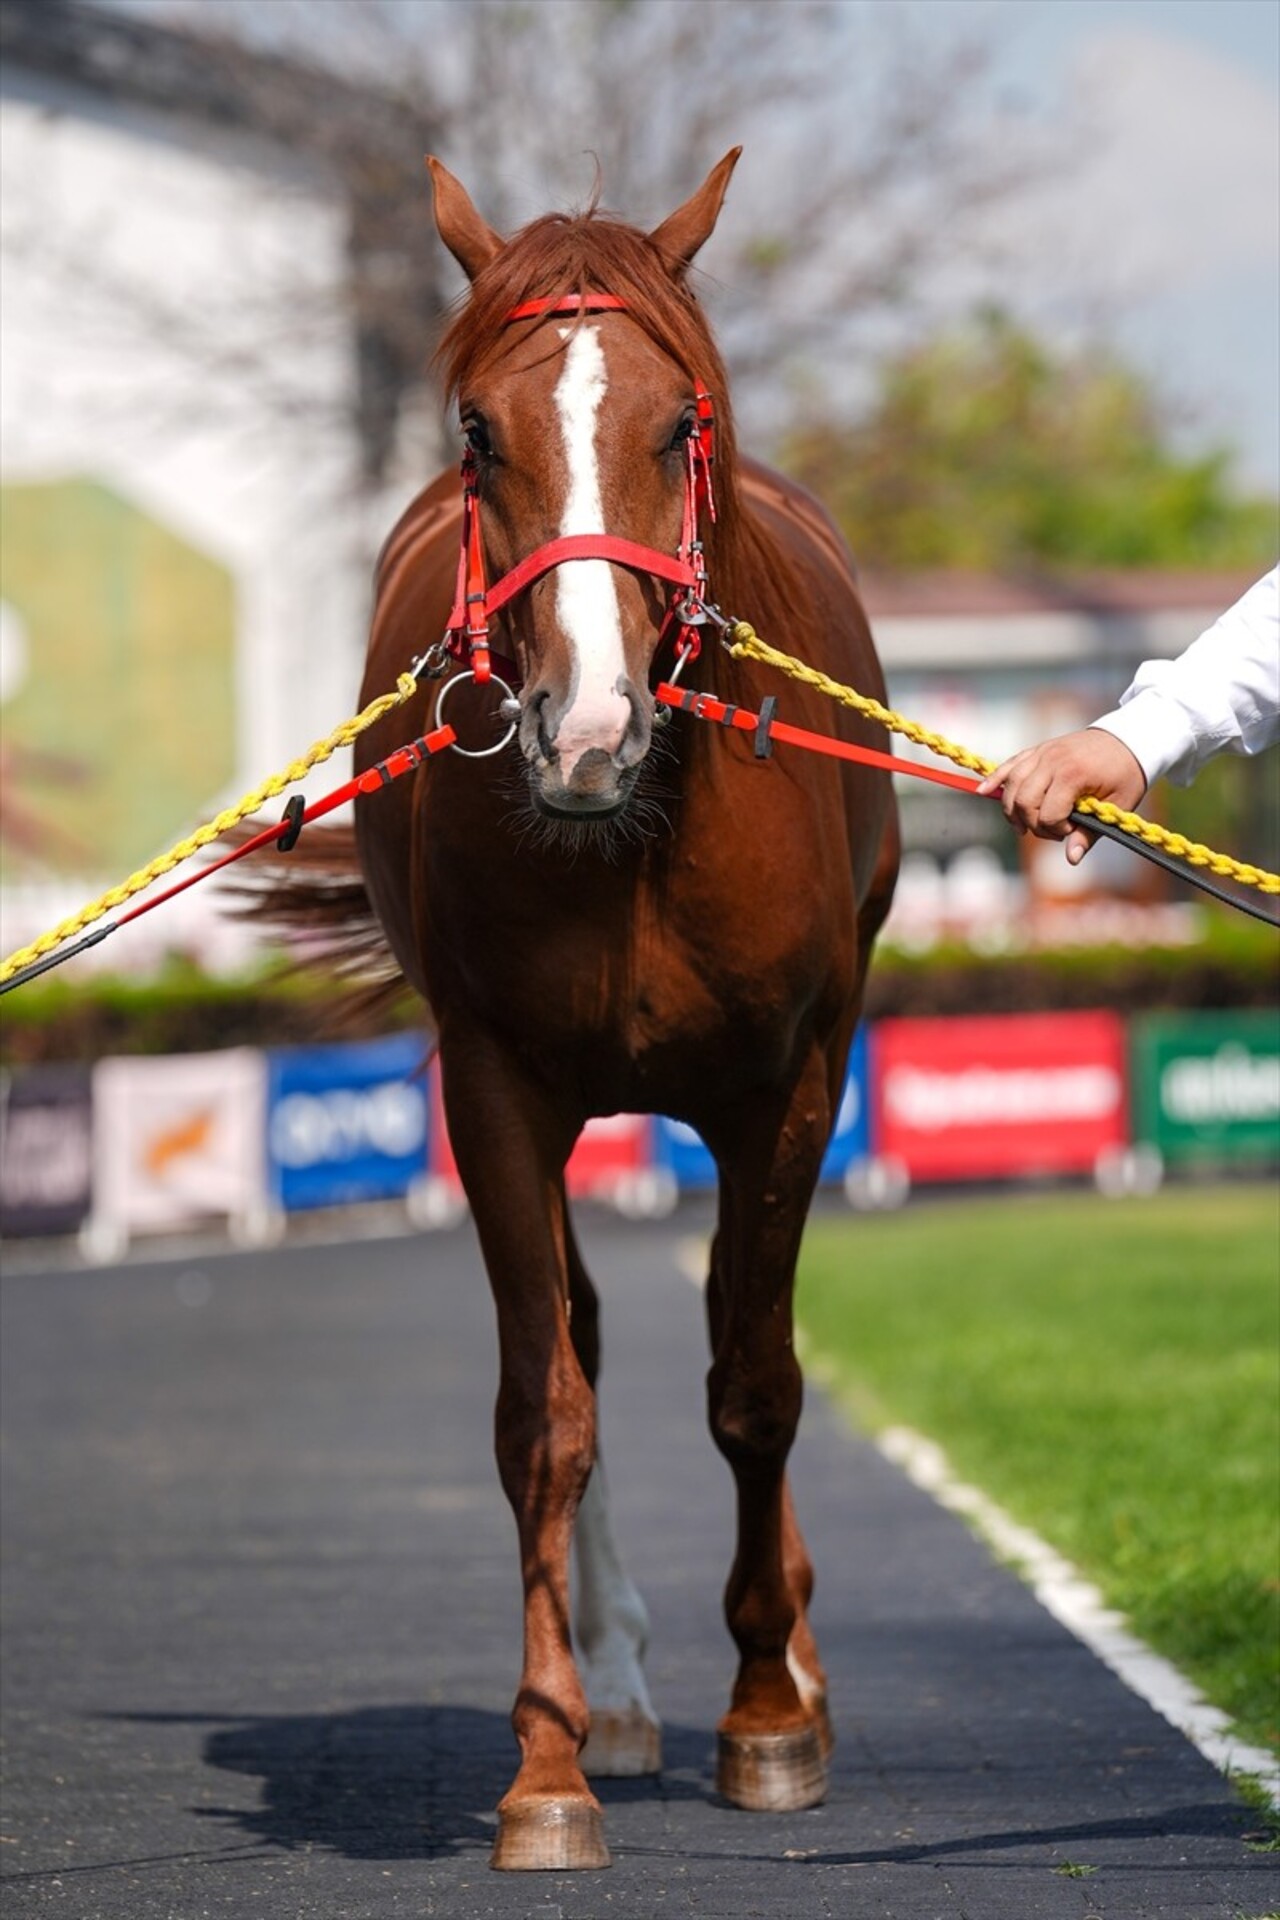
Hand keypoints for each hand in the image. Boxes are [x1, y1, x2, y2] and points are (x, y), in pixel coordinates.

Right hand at [976, 729, 1147, 864]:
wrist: (1129, 738)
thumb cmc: (1126, 774)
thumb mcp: (1117, 806)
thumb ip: (1090, 832)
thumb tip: (1071, 859)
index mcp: (1074, 775)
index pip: (1048, 813)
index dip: (1056, 830)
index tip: (1071, 831)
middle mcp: (1053, 761)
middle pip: (1024, 800)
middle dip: (1032, 823)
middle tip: (1051, 830)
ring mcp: (1043, 753)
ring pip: (1011, 784)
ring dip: (1012, 809)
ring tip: (1022, 826)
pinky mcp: (1038, 750)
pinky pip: (1009, 764)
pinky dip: (994, 779)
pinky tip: (982, 791)